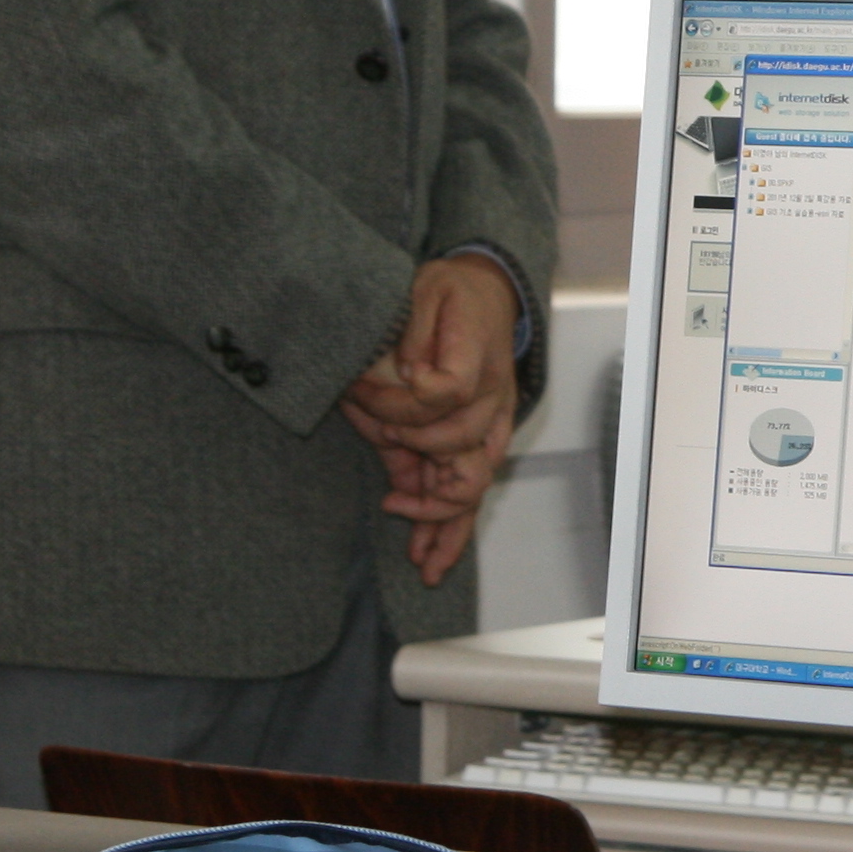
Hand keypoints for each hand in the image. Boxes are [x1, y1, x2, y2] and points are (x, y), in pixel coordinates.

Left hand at [341, 254, 522, 585]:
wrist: (486, 296)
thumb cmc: (452, 294)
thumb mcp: (426, 291)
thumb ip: (415, 329)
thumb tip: (407, 372)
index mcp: (476, 360)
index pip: (445, 392)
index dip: (400, 401)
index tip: (361, 391)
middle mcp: (490, 401)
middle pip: (464, 450)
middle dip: (419, 463)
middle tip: (386, 465)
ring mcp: (486, 427)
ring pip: (472, 485)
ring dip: (444, 522)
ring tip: (422, 561)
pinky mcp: (475, 442)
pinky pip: (467, 491)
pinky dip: (449, 527)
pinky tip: (429, 554)